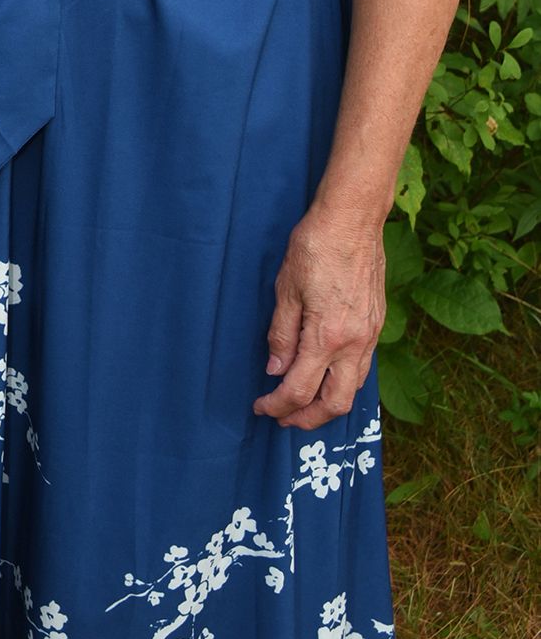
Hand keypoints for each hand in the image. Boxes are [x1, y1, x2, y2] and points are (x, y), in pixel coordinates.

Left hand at [253, 205, 385, 430]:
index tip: (261, 407)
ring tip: (302, 404)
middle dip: (308, 419)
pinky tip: (325, 374)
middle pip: (336, 404)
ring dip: (328, 404)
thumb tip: (275, 370)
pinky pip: (363, 368)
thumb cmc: (314, 246)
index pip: (300, 389)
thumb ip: (282, 335)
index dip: (277, 405)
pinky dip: (343, 382)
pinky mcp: (377, 324)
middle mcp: (355, 343)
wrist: (353, 219)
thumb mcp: (286, 289)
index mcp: (327, 336)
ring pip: (355, 389)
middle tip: (283, 418)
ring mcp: (371, 335)